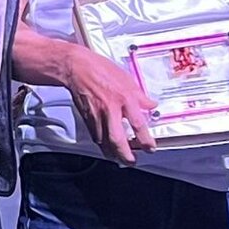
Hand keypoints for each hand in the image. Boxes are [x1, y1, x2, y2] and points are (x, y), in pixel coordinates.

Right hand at [64, 46, 157, 164]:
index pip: (138, 123)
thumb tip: (151, 104)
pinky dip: (102, 145)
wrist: (77, 68)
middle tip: (132, 161)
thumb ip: (140, 95)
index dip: (145, 139)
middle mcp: (111, 108)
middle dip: (126, 155)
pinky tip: (107, 147)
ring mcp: (97, 115)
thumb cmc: (101, 69)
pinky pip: (96, 136)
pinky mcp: (87, 118)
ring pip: (104, 141)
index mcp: (124, 97)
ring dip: (113, 153)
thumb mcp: (127, 79)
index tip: (150, 147)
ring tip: (120, 158)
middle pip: (117, 139)